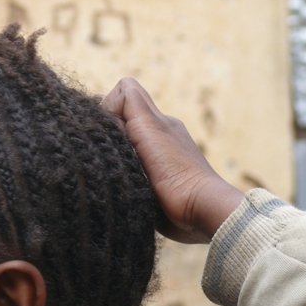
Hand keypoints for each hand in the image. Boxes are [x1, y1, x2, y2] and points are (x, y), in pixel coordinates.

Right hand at [101, 77, 243, 243]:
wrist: (200, 211)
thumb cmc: (175, 170)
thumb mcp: (150, 128)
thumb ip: (131, 105)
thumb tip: (105, 106)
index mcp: (156, 121)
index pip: (124, 94)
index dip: (109, 106)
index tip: (105, 130)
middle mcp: (157, 136)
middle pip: (121, 119)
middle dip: (107, 132)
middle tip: (108, 152)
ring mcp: (157, 161)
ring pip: (122, 146)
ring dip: (112, 155)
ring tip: (115, 171)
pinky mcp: (154, 185)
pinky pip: (128, 170)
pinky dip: (121, 174)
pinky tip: (122, 185)